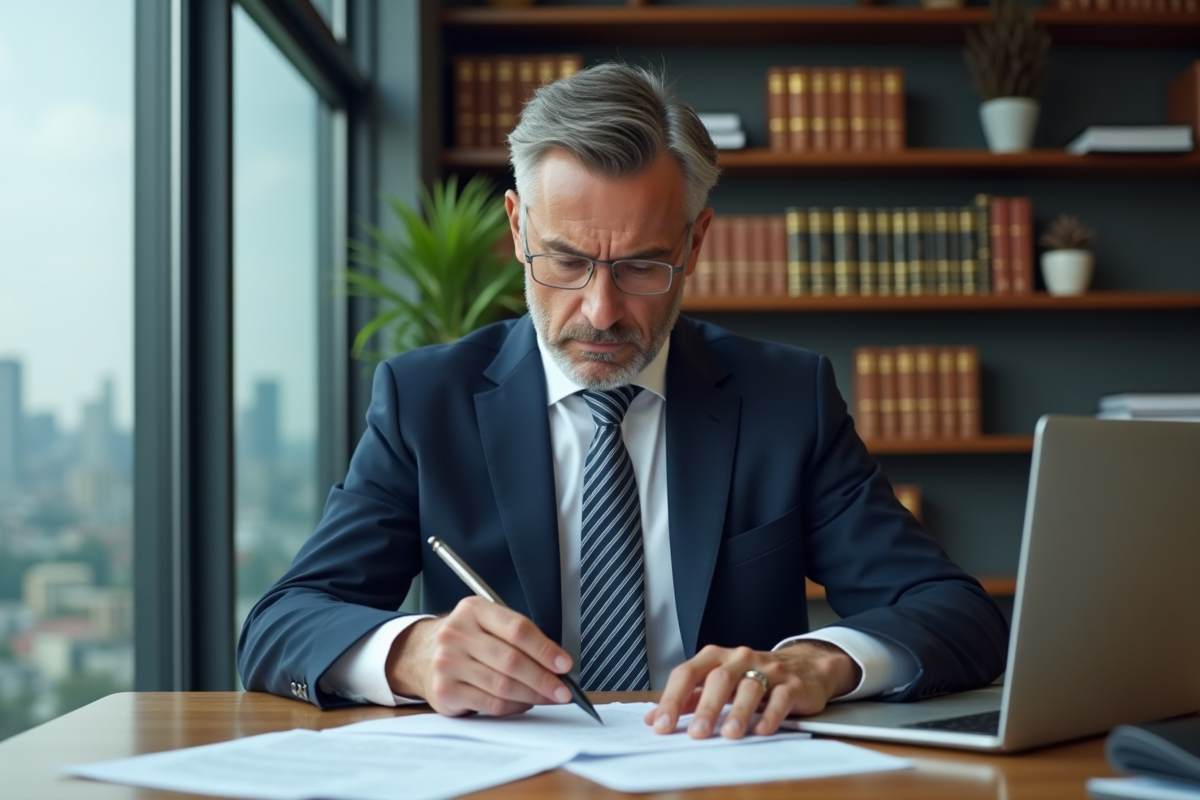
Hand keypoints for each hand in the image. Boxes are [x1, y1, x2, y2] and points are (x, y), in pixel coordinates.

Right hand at [385, 597, 574, 717]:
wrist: (420, 654)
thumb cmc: (465, 639)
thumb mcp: (486, 622)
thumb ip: (518, 636)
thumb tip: (556, 663)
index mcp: (473, 610)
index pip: (517, 629)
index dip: (545, 649)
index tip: (564, 664)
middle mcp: (456, 634)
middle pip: (512, 660)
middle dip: (544, 679)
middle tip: (563, 690)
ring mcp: (447, 664)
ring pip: (503, 685)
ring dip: (533, 695)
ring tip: (549, 697)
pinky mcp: (445, 692)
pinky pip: (490, 704)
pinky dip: (514, 707)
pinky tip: (524, 703)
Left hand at [644, 641, 861, 738]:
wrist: (804, 666)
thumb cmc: (751, 676)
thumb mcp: (718, 683)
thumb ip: (689, 698)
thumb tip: (653, 717)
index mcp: (715, 658)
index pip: (687, 673)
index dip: (672, 699)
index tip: (661, 724)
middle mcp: (740, 659)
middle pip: (719, 679)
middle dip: (706, 708)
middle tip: (697, 734)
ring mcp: (768, 670)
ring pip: (750, 687)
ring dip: (739, 712)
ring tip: (730, 734)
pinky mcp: (792, 685)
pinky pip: (780, 697)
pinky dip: (771, 714)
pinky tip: (762, 729)